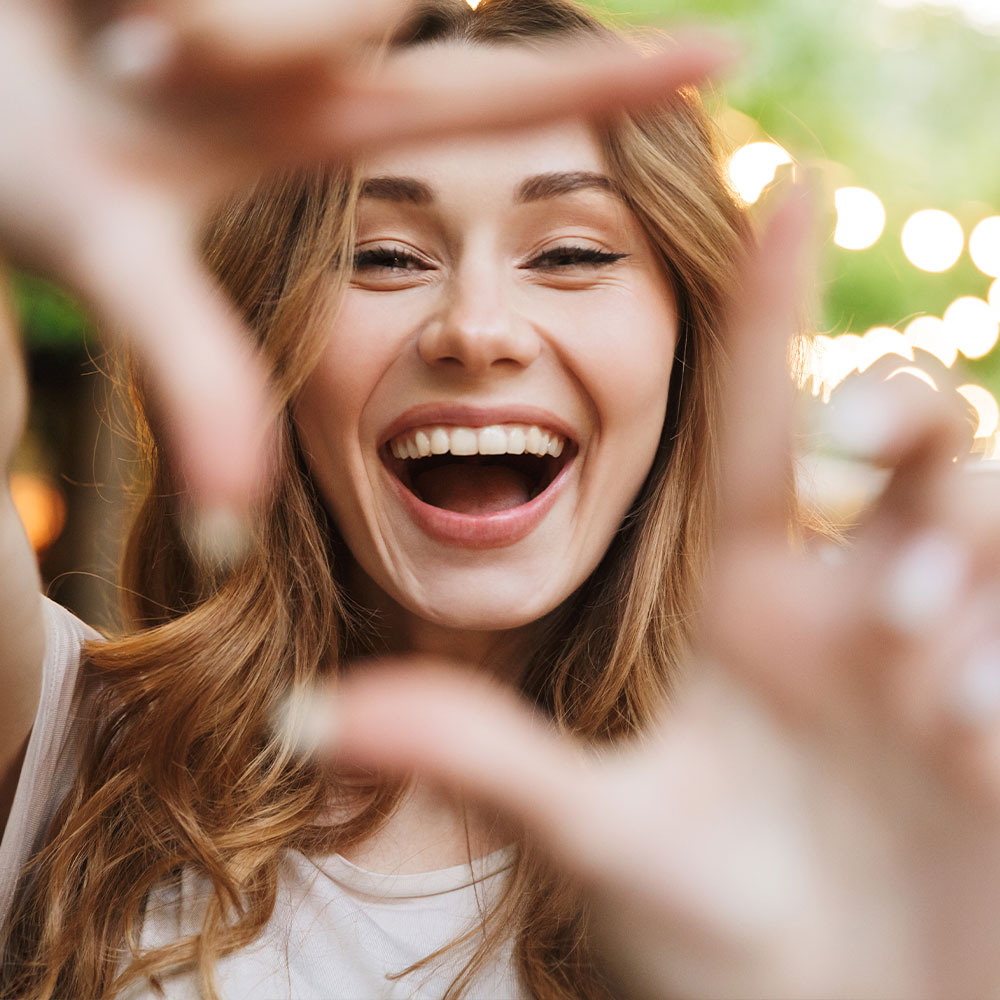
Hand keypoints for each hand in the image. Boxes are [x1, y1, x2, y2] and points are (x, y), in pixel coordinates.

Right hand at [0, 0, 732, 523]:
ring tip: (106, 41)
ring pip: (305, 10)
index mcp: (309, 125)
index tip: (727, 61)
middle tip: (323, 50)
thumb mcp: (102, 251)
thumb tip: (231, 527)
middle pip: (398, 37)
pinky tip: (100, 12)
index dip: (602, 91)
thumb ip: (182, 365)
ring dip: (185, 22)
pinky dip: (161, 1)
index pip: (488, 106)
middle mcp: (303, 46)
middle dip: (390, 45)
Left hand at [320, 192, 999, 998]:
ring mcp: (940, 650)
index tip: (782, 180)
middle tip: (859, 465)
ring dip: (968, 553)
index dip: (772, 303)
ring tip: (922, 670)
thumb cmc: (709, 936)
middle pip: (906, 429)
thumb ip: (474, 754)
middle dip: (904, 415)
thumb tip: (310, 716)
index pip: (759, 422)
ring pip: (990, 507)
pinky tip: (972, 736)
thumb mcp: (594, 832)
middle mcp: (845, 601)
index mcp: (744, 600)